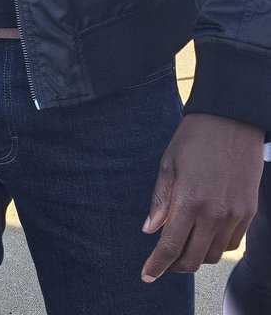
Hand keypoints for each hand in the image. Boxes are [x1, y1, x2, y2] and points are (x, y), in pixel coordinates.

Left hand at [142, 113, 263, 281]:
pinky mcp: (248, 212)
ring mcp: (235, 215)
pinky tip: (205, 233)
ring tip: (183, 242)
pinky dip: (216, 246)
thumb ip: (160, 200)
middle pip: (192, 258)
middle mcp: (214, 214)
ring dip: (196, 255)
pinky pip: (232, 244)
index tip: (147, 275)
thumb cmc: (195, 137)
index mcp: (189, 200)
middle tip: (163, 259)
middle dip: (175, 265)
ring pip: (213, 255)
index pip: (170, 246)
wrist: (232, 120)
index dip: (157, 265)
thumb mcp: (169, 163)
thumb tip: (149, 229)